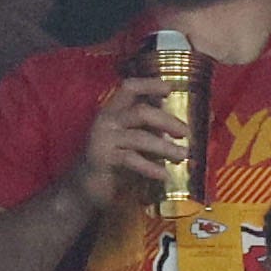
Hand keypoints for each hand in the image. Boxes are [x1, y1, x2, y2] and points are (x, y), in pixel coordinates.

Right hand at [67, 75, 184, 207]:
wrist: (84, 186)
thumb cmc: (114, 161)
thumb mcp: (134, 140)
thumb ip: (151, 129)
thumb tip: (182, 124)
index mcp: (113, 110)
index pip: (129, 87)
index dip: (150, 84)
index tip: (170, 89)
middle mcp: (106, 120)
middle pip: (141, 112)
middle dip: (167, 121)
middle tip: (186, 133)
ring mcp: (103, 138)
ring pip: (140, 137)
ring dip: (165, 147)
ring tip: (183, 156)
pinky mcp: (102, 158)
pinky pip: (131, 160)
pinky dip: (151, 167)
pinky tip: (164, 175)